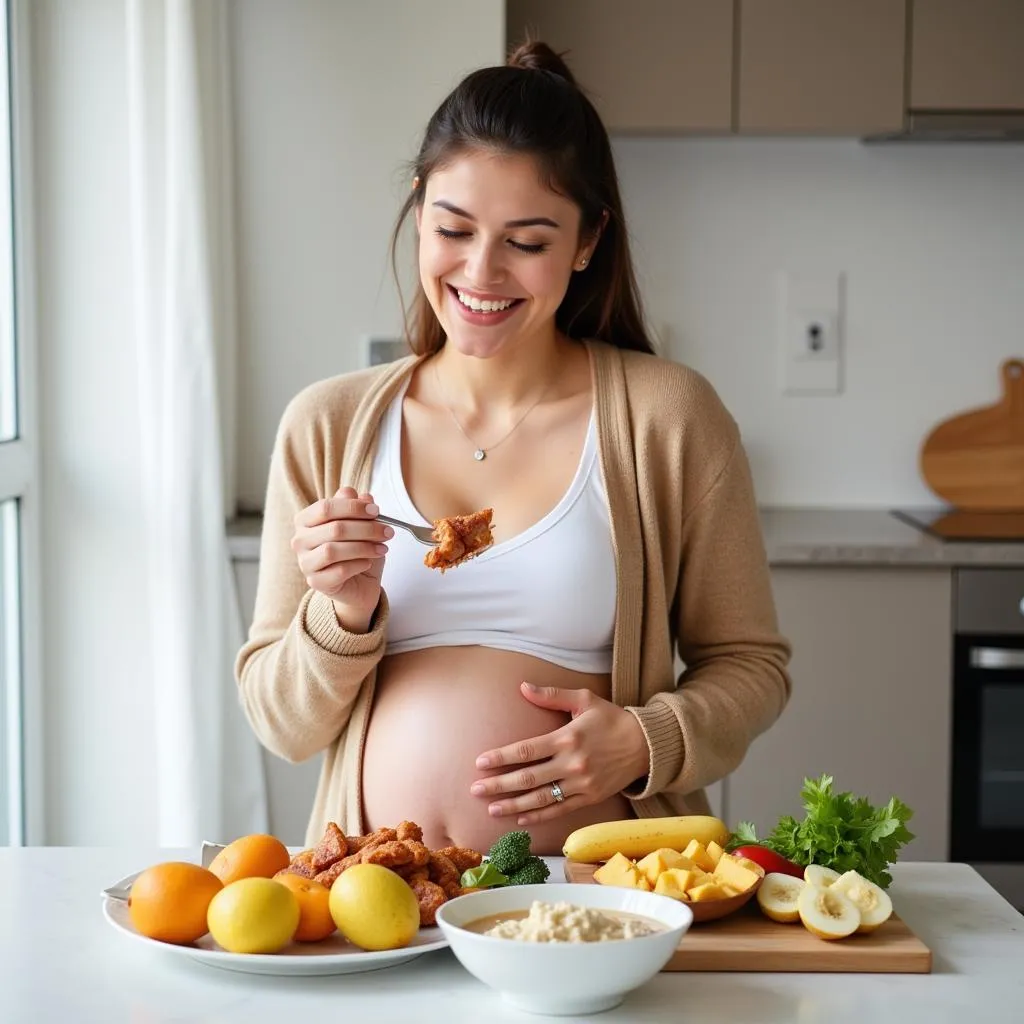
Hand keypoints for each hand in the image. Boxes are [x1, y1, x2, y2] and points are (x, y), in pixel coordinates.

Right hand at [291, 486, 391, 631]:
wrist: (360, 582)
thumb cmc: (357, 550)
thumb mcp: (361, 524)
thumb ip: (358, 507)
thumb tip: (365, 497)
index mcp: (305, 520)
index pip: (326, 507)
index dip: (353, 507)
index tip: (376, 511)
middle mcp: (300, 540)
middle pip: (334, 529)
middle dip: (366, 529)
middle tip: (388, 532)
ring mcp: (305, 563)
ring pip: (333, 550)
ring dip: (363, 548)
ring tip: (382, 548)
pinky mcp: (315, 582)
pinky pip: (338, 571)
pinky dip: (358, 565)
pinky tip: (368, 563)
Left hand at [469, 683, 649, 825]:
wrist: (646, 745)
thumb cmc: (611, 719)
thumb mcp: (584, 699)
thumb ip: (551, 695)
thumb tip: (522, 687)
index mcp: (567, 738)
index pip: (526, 750)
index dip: (501, 757)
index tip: (480, 762)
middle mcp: (572, 763)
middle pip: (527, 778)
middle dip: (499, 785)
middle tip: (475, 790)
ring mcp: (581, 784)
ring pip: (541, 798)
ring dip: (513, 805)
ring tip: (492, 808)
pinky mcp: (590, 798)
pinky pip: (559, 810)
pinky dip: (539, 816)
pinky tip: (521, 819)